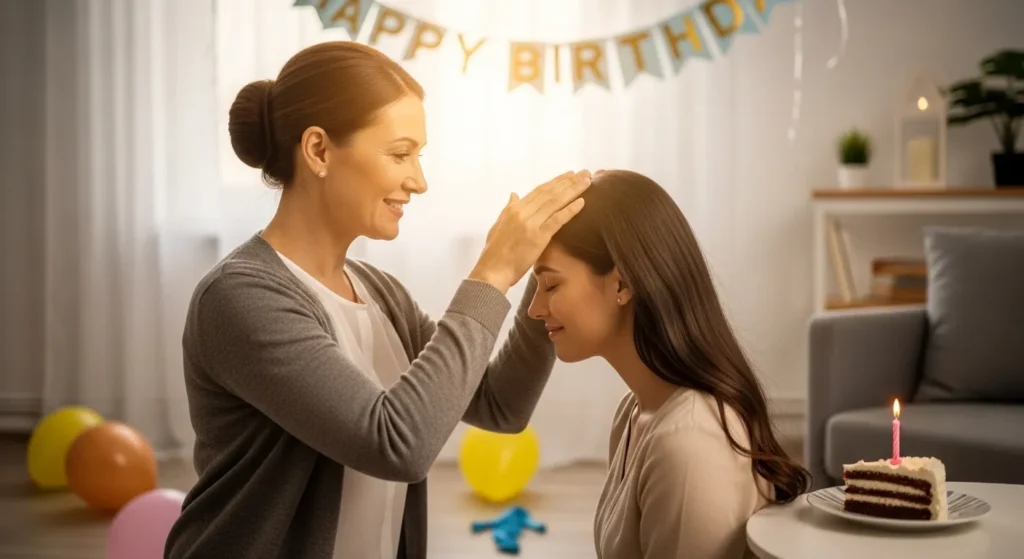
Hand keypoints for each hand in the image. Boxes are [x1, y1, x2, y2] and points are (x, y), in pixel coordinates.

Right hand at [470, 170, 590, 292]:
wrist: (492, 271)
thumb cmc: (494, 252)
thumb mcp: (498, 225)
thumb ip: (508, 209)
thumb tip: (514, 194)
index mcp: (514, 209)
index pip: (539, 190)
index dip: (556, 182)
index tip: (570, 174)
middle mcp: (523, 212)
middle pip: (550, 193)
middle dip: (569, 182)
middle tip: (585, 173)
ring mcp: (531, 223)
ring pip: (556, 202)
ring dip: (573, 190)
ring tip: (588, 181)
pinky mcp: (538, 237)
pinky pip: (557, 220)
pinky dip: (570, 210)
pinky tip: (582, 202)